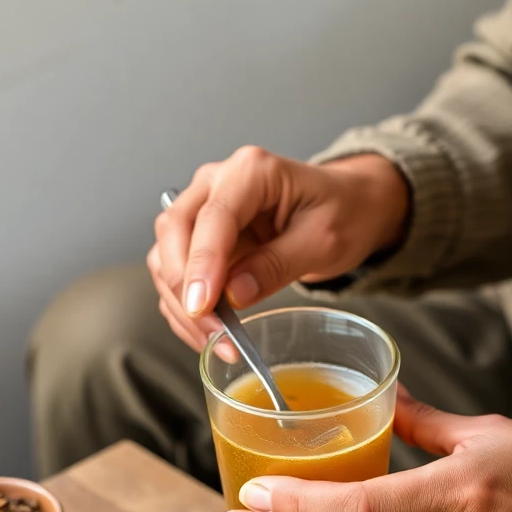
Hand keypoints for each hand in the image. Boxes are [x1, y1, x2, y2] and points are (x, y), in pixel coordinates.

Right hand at [149, 148, 408, 352]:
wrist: (347, 206)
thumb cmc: (341, 213)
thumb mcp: (323, 241)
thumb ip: (278, 265)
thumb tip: (234, 294)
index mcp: (251, 171)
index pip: (213, 217)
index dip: (202, 264)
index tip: (202, 306)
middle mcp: (216, 182)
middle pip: (173, 231)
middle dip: (184, 287)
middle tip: (212, 331)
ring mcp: (202, 208)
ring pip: (164, 255)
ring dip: (180, 303)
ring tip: (217, 340)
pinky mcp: (198, 238)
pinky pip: (175, 273)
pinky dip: (184, 307)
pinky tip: (208, 334)